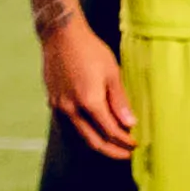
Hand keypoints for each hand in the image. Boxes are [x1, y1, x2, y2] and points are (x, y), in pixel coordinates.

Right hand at [40, 10, 137, 162]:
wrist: (61, 36)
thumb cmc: (91, 51)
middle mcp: (71, 108)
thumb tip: (130, 124)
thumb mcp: (112, 73)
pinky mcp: (52, 101)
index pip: (111, 131)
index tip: (136, 144)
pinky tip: (90, 131)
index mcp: (90, 101)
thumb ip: (120, 101)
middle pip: (93, 140)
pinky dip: (81, 133)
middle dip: (112, 150)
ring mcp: (59, 106)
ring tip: (111, 146)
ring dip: (96, 143)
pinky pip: (67, 125)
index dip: (126, 141)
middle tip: (126, 154)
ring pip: (78, 135)